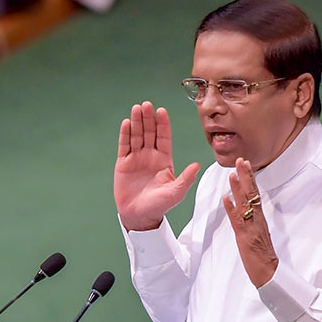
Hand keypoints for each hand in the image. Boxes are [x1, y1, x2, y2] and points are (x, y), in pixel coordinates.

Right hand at [114, 101, 199, 230]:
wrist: (139, 216)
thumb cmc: (159, 206)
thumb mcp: (175, 193)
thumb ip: (186, 179)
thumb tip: (197, 165)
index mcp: (164, 160)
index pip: (164, 138)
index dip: (163, 124)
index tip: (161, 112)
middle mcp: (150, 156)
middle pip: (149, 132)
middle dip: (148, 119)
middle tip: (147, 105)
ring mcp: (136, 159)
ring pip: (136, 136)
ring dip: (137, 122)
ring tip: (137, 108)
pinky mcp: (123, 164)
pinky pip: (124, 146)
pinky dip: (125, 134)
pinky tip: (127, 123)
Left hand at [223, 158, 278, 287]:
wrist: (269, 272)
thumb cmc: (262, 254)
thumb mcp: (256, 233)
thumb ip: (250, 219)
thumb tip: (242, 207)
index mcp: (259, 217)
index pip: (254, 193)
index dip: (249, 178)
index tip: (245, 164)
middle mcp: (257, 219)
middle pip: (252, 194)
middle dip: (246, 176)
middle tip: (241, 160)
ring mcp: (252, 227)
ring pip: (246, 204)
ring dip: (238, 188)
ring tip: (233, 173)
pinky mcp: (246, 237)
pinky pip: (238, 221)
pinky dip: (232, 210)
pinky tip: (226, 199)